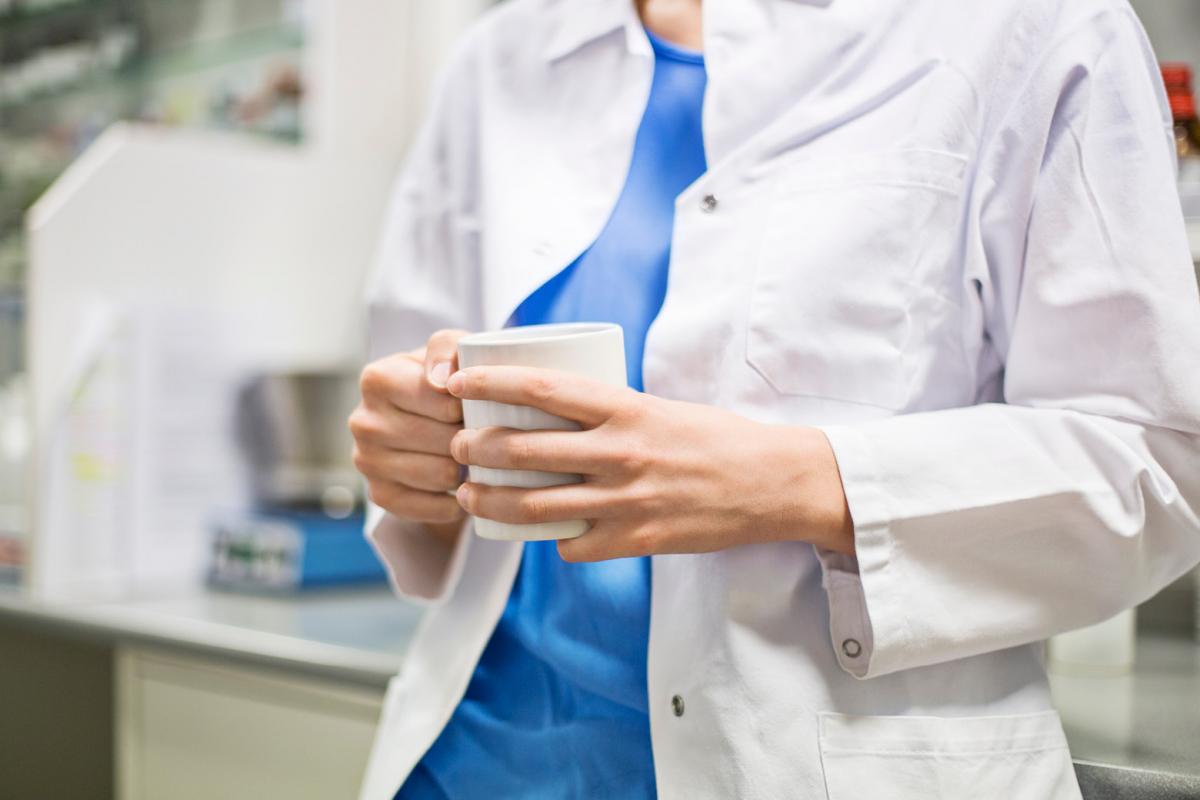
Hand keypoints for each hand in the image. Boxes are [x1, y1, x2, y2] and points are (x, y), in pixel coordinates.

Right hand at [349, 330, 470, 543]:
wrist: (428, 418)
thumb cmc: (445, 379)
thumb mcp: (450, 349)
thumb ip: (448, 349)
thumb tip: (442, 381)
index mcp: (377, 379)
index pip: (444, 403)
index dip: (473, 407)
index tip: (481, 405)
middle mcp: (363, 420)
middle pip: (446, 442)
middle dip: (473, 440)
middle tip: (485, 435)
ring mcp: (366, 460)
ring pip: (442, 475)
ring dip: (468, 471)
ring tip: (476, 458)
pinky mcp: (378, 494)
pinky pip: (431, 508)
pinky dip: (456, 502)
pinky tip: (463, 486)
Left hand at [445, 366, 853, 561]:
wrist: (772, 483)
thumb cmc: (716, 438)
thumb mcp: (657, 408)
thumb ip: (606, 413)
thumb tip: (553, 413)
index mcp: (625, 407)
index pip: (540, 387)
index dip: (490, 384)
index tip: (457, 383)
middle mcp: (620, 451)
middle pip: (523, 449)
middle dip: (475, 449)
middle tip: (457, 448)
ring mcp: (625, 500)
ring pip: (534, 506)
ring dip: (490, 501)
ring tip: (469, 496)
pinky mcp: (635, 541)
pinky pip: (572, 545)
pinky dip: (551, 540)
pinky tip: (544, 534)